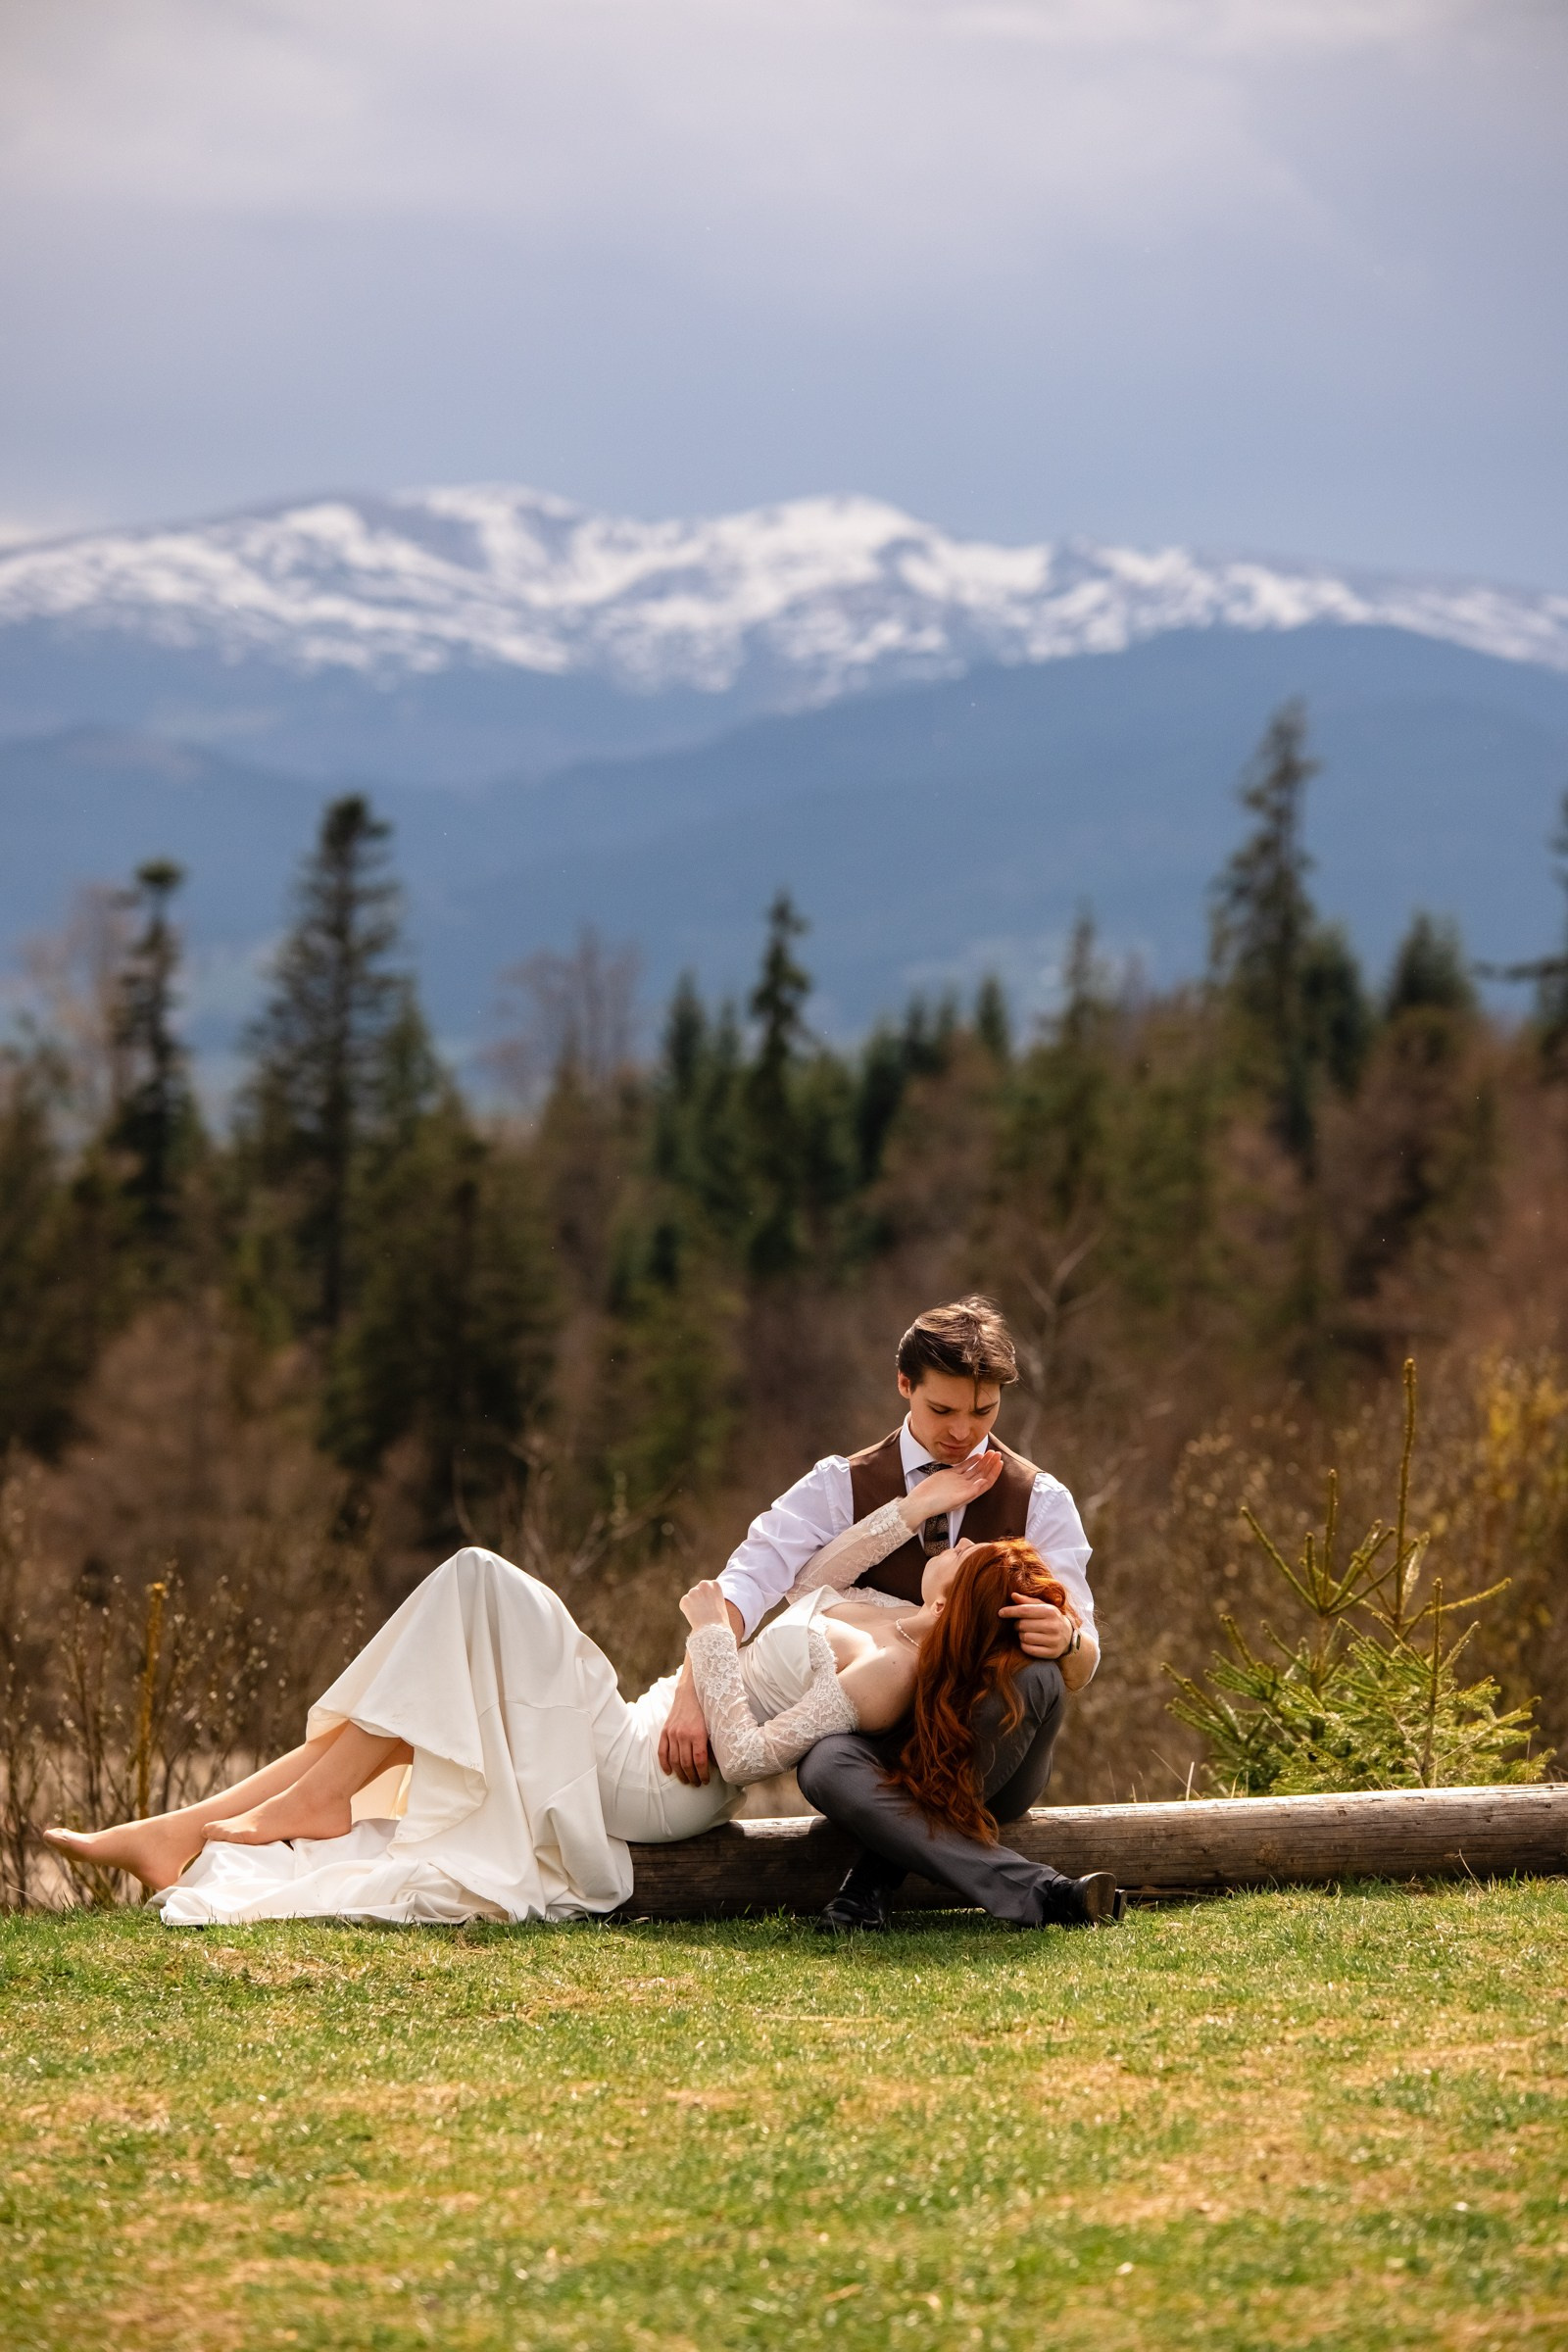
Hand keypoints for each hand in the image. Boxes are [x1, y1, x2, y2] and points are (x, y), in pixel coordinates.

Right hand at [658, 1658, 713, 1785]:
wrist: (691, 1691)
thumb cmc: (705, 1709)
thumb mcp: (713, 1726)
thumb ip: (712, 1744)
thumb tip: (715, 1764)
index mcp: (698, 1734)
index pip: (699, 1761)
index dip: (703, 1774)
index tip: (706, 1781)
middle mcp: (683, 1735)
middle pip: (686, 1764)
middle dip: (692, 1777)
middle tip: (696, 1784)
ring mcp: (672, 1733)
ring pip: (674, 1760)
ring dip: (680, 1774)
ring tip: (686, 1780)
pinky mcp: (665, 1730)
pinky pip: (662, 1751)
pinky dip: (664, 1763)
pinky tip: (669, 1772)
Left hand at [678, 1579, 731, 1630]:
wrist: (713, 1629)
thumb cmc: (719, 1620)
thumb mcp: (719, 1603)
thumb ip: (711, 1597)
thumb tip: (701, 1599)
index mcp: (715, 1584)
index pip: (707, 1586)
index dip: (707, 1597)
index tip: (710, 1605)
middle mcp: (704, 1584)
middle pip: (697, 1590)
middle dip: (698, 1598)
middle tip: (703, 1611)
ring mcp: (694, 1591)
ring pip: (690, 1597)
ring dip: (692, 1604)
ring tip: (700, 1615)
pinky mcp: (685, 1599)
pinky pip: (684, 1604)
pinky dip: (687, 1610)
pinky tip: (694, 1617)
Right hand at [907, 1449, 1003, 1524]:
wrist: (920, 1502)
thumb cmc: (936, 1505)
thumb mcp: (955, 1500)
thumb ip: (970, 1492)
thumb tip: (984, 1483)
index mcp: (970, 1494)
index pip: (986, 1482)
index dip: (994, 1473)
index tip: (1000, 1463)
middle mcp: (966, 1487)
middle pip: (983, 1474)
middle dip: (991, 1464)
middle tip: (997, 1454)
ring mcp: (959, 1480)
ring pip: (975, 1469)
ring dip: (984, 1461)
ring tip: (991, 1452)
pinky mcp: (950, 1474)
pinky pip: (964, 1466)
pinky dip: (972, 1461)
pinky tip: (978, 1455)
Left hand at [998, 1591, 1074, 1659]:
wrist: (1068, 1636)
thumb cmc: (1050, 1618)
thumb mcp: (1042, 1607)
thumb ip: (1027, 1601)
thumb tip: (1013, 1595)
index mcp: (1050, 1611)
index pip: (1024, 1611)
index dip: (1010, 1611)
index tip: (1000, 1613)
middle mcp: (1053, 1626)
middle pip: (1022, 1625)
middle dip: (1017, 1624)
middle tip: (1021, 1624)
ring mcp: (1053, 1640)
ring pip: (1024, 1637)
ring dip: (1021, 1635)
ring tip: (1026, 1632)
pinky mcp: (1051, 1653)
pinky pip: (1028, 1649)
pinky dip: (1024, 1645)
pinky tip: (1029, 1641)